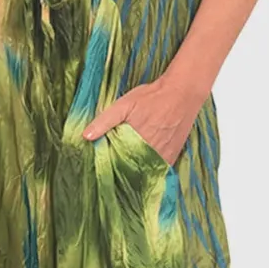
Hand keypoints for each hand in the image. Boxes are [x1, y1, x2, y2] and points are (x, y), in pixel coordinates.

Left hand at [81, 74, 205, 166]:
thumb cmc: (152, 97)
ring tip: (127, 174)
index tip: (102, 171)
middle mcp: (152, 153)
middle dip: (123, 173)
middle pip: (133, 172)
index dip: (110, 169)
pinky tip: (143, 168)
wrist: (182, 93)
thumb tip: (86, 136)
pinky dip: (151, 172)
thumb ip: (105, 121)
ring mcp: (164, 156)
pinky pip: (160, 171)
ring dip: (137, 175)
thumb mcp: (124, 104)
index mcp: (137, 143)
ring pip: (146, 174)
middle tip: (113, 175)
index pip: (119, 166)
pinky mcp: (173, 156)